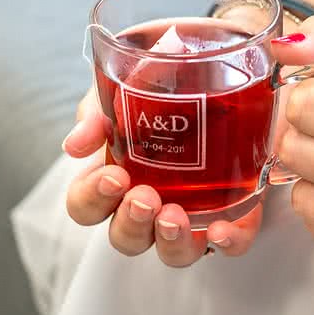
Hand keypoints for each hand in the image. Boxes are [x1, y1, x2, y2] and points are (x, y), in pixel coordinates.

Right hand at [62, 89, 262, 266]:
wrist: (222, 62)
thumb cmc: (168, 78)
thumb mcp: (125, 83)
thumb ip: (98, 109)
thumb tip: (76, 144)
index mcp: (117, 173)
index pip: (87, 206)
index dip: (92, 200)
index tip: (112, 177)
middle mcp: (151, 201)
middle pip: (125, 237)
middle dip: (131, 223)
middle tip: (144, 197)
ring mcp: (192, 211)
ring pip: (172, 252)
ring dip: (170, 241)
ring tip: (174, 216)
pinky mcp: (237, 209)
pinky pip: (231, 243)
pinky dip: (226, 242)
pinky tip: (220, 229)